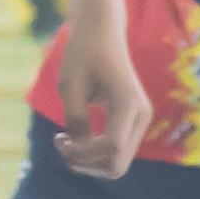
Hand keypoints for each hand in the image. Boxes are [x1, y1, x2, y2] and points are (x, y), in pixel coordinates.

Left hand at [58, 48, 152, 178]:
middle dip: (86, 162)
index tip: (58, 137)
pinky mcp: (132, 121)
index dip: (82, 153)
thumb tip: (78, 149)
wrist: (102, 34)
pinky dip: (95, 152)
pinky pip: (116, 150)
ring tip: (65, 140)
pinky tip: (75, 137)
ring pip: (118, 162)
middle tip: (62, 143)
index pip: (112, 147)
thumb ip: (75, 119)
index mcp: (128, 105)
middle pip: (118, 164)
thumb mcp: (70, 86)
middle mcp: (141, 116)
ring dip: (89, 160)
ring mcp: (140, 120)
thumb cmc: (83, 54)